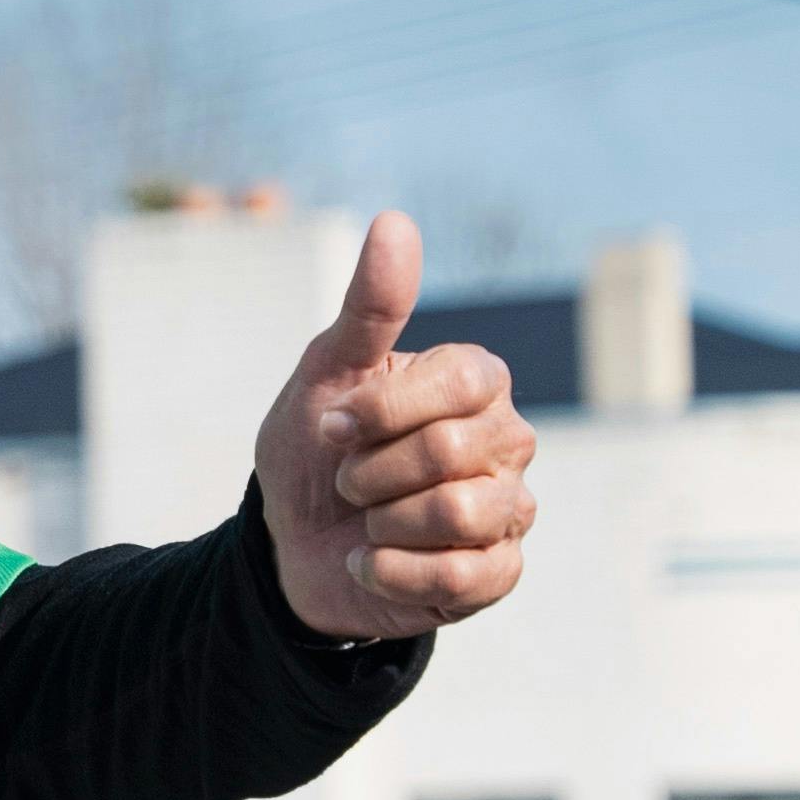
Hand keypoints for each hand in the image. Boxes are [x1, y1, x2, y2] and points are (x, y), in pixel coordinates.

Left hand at [256, 211, 534, 639]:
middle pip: (451, 452)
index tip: (332, 425)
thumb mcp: (327, 373)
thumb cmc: (316, 449)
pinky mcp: (497, 573)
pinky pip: (463, 576)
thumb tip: (396, 222)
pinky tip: (369, 564)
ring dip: (384, 523)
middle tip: (347, 481)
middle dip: (372, 472)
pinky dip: (394, 572)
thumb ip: (369, 306)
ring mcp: (509, 510)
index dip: (384, 410)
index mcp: (477, 384)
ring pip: (462, 515)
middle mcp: (508, 442)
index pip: (462, 382)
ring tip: (366, 521)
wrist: (291, 544)